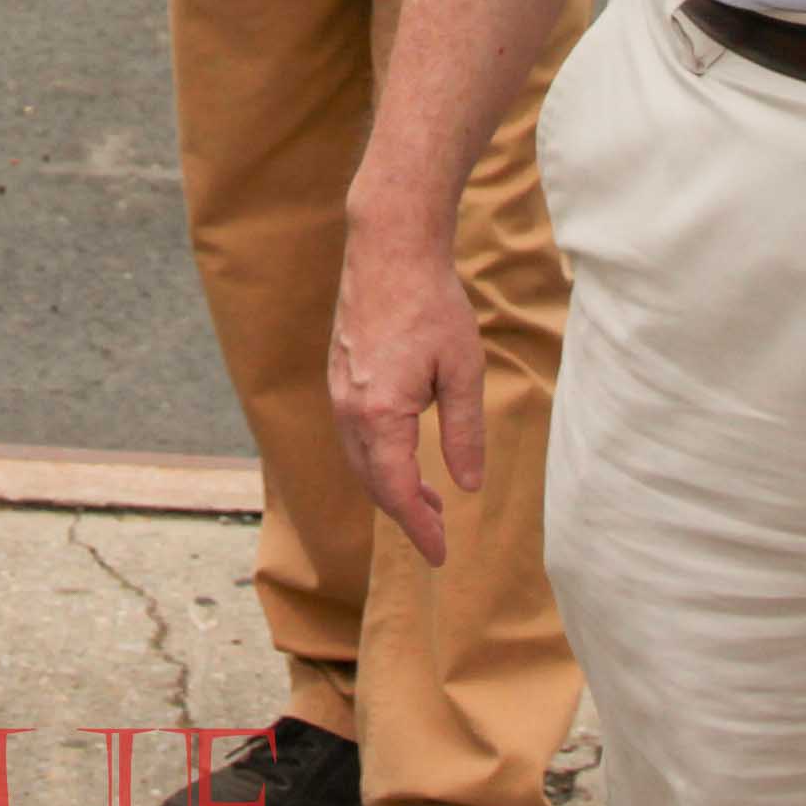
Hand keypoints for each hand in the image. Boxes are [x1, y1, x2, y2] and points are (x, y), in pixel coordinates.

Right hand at [326, 205, 485, 565]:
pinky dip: (377, 458)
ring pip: (360, 460)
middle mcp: (349, 410)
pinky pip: (354, 435)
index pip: (396, 491)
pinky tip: (403, 454)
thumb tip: (467, 487)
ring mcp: (338, 392)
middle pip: (373, 482)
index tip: (441, 556)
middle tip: (439, 532)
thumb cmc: (433, 305)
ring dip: (390, 486)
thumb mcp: (463, 372)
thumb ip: (465, 433)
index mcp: (380, 414)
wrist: (388, 249)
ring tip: (427, 500)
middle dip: (405, 514)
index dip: (419, 529)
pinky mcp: (339, 375)